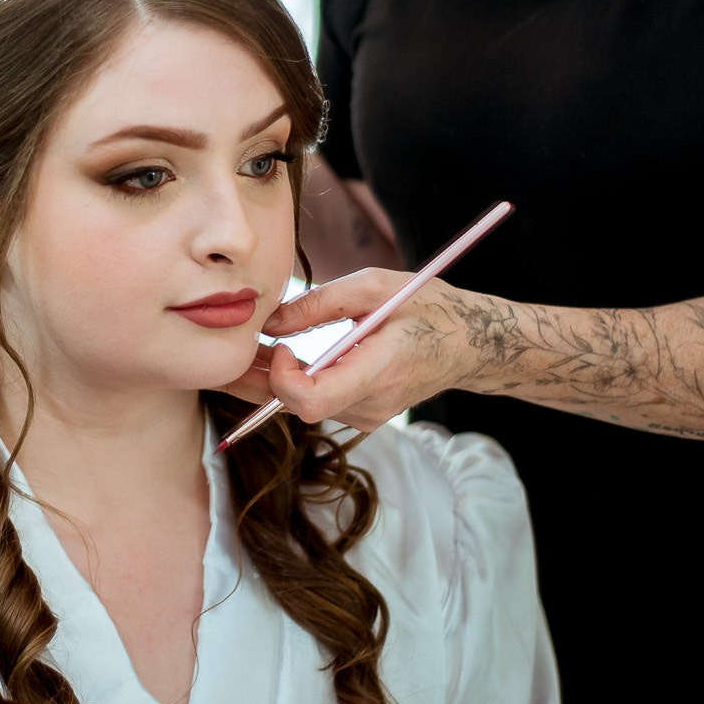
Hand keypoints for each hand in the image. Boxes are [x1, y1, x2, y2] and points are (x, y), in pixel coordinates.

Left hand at [219, 269, 471, 431]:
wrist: (472, 345)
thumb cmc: (429, 308)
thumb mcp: (376, 287)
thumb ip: (321, 303)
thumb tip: (271, 322)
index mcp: (380, 370)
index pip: (312, 400)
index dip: (281, 379)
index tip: (279, 345)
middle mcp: (372, 403)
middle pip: (297, 407)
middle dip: (257, 380)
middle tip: (230, 349)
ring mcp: (368, 416)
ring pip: (303, 406)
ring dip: (272, 380)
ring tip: (250, 346)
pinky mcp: (363, 415)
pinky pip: (318, 403)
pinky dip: (294, 382)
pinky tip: (279, 356)